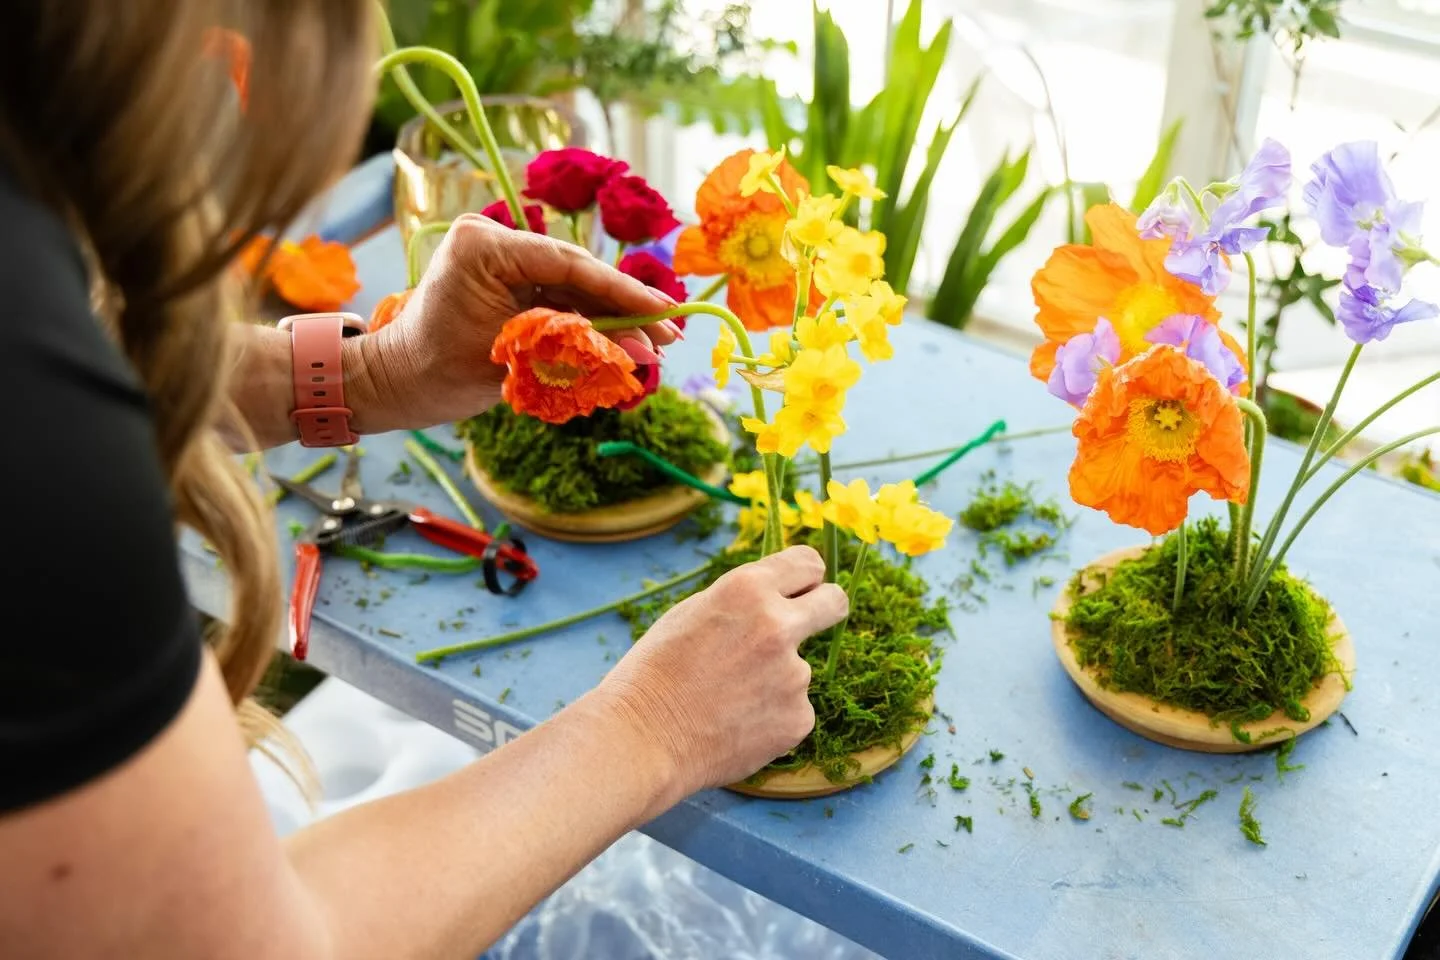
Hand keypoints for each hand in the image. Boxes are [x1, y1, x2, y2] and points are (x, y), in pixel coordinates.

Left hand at [358, 214, 680, 430]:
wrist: (398, 382)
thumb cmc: (441, 371)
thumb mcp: (516, 359)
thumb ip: (579, 348)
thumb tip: (643, 349)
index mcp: (484, 246)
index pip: (570, 265)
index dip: (623, 292)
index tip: (663, 312)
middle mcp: (494, 240)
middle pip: (578, 273)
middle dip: (625, 306)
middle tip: (671, 332)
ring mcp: (502, 258)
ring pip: (574, 287)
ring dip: (613, 317)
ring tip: (657, 344)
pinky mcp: (509, 279)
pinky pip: (559, 298)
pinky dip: (589, 323)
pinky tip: (626, 342)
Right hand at [594, 546, 847, 803]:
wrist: (642, 740)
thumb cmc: (654, 674)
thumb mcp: (691, 613)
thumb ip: (742, 602)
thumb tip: (779, 597)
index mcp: (747, 589)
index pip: (808, 563)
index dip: (805, 576)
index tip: (803, 587)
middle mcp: (778, 626)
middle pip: (835, 602)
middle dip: (826, 607)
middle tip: (809, 624)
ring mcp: (794, 676)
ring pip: (800, 669)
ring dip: (775, 680)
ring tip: (726, 700)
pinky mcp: (799, 719)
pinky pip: (794, 709)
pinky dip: (772, 717)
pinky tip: (735, 725)